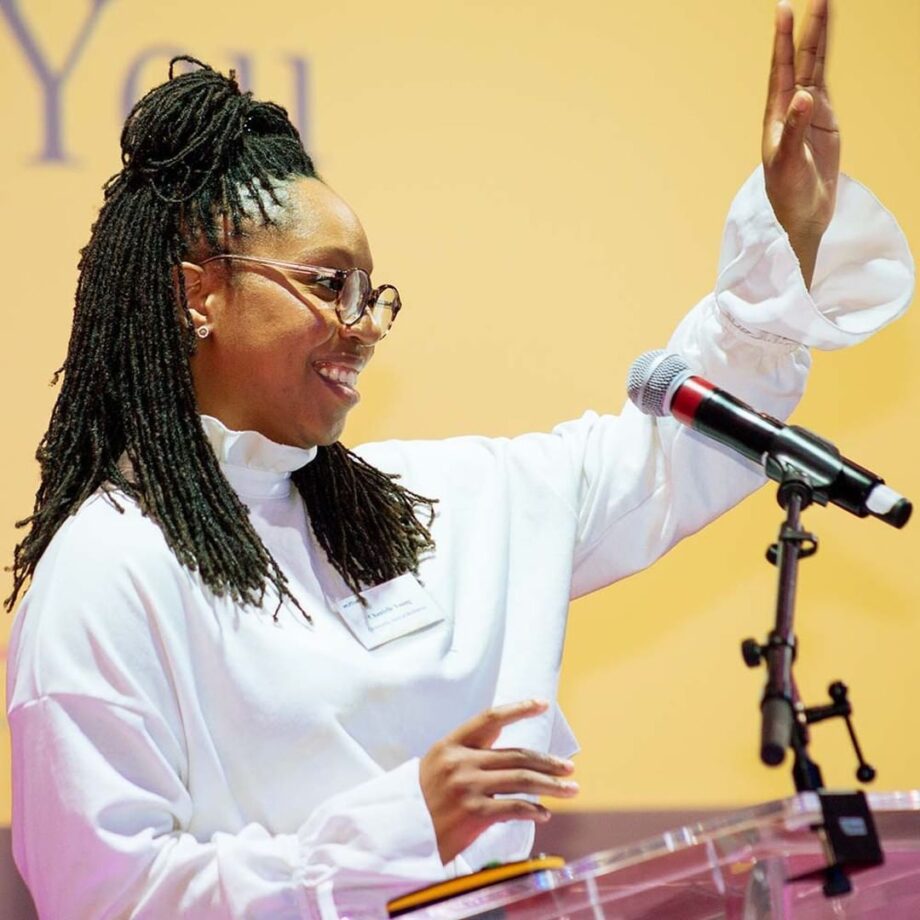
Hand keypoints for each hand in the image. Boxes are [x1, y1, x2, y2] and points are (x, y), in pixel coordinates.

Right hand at [419, 700, 577, 863]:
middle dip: (548, 761)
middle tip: (568, 768)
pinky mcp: (474, 813)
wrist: (395, 835)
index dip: (519, 708)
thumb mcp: (435, 768)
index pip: (490, 719)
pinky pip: (515, 808)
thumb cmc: (418, 803)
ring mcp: (468, 787)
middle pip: (517, 754)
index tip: (542, 703)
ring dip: (552, 785)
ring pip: (522, 779)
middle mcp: (461, 761)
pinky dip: (534, 810)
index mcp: (450, 745)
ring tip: (570, 789)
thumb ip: (466, 758)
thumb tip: (507, 759)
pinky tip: (544, 814)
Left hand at [762, 0, 839, 287]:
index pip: (781, 69)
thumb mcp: (787, 164)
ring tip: (823, 4)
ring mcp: (809, 110)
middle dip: (805, 27)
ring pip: (815, 65)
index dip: (783, 40)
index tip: (784, 9)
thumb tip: (803, 97)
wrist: (802, 214)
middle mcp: (790, 106)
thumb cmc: (787, 194)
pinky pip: (825, 80)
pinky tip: (825, 40)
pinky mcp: (824, 118)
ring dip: (818, 37)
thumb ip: (794, 131)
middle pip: (800, 59)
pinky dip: (825, 59)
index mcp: (775, 116)